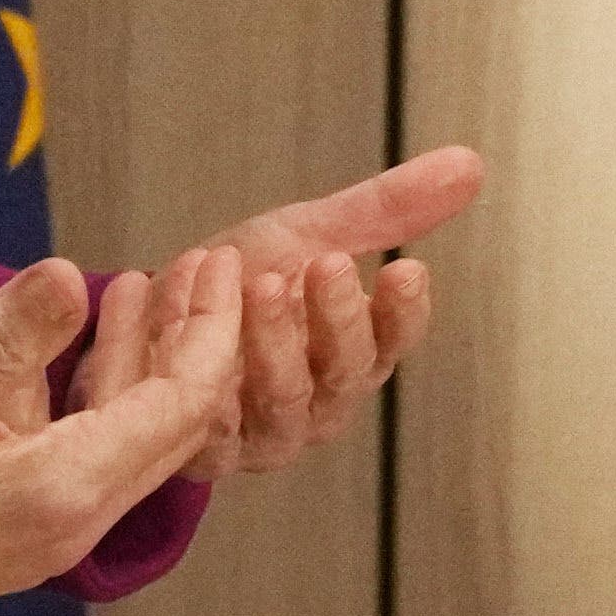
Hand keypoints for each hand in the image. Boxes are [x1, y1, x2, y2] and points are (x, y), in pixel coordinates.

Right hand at [0, 253, 244, 615]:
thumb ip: (0, 338)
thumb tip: (71, 273)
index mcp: (68, 488)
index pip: (183, 403)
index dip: (212, 328)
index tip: (222, 261)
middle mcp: (75, 520)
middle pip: (173, 424)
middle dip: (194, 340)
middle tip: (205, 264)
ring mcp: (47, 531)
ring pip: (127, 439)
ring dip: (139, 362)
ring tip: (143, 285)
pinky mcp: (14, 531)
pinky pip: (82, 454)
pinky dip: (92, 393)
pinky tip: (71, 342)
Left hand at [182, 144, 482, 479]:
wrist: (145, 320)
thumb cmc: (233, 283)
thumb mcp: (305, 235)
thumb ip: (380, 210)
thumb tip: (470, 163)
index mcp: (352, 354)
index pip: (394, 339)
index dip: (403, 310)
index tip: (408, 268)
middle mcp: (319, 403)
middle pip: (344, 373)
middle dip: (339, 318)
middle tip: (328, 263)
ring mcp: (264, 433)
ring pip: (283, 400)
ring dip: (274, 342)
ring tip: (261, 284)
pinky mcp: (206, 451)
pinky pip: (207, 418)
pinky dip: (190, 357)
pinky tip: (176, 312)